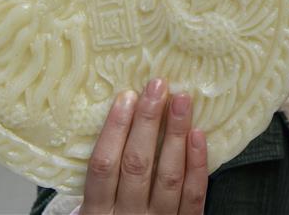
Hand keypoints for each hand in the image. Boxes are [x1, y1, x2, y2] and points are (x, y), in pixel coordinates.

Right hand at [82, 78, 207, 213]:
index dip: (115, 129)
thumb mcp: (90, 208)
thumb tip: (114, 118)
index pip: (103, 165)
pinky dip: (198, 164)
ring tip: (182, 100)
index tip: (126, 96)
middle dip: (147, 122)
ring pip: (168, 176)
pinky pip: (193, 196)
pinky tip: (198, 135)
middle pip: (137, 164)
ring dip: (175, 134)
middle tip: (158, 86)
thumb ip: (100, 177)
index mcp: (95, 213)